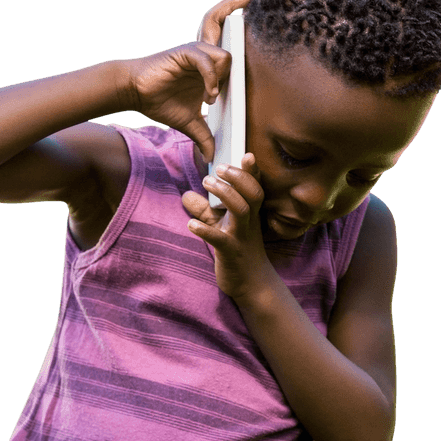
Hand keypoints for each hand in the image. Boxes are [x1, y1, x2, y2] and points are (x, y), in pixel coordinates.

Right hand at [125, 0, 251, 162]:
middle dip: (238, 75)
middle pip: (236, 57)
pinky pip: (206, 61)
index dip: (248, 60)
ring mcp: (197, 54)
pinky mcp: (186, 52)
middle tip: (223, 99)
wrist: (135, 92)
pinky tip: (208, 96)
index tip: (255, 58)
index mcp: (210, 72)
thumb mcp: (189, 124)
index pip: (235, 64)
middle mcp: (207, 60)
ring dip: (221, 81)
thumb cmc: (160, 101)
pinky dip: (210, 79)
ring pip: (225, 57)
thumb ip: (203, 136)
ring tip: (211, 99)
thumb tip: (212, 157)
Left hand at [182, 154, 275, 302]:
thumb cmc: (238, 252)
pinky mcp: (231, 253)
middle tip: (218, 169)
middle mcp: (249, 222)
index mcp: (250, 214)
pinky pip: (221, 240)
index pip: (255, 187)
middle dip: (237, 177)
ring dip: (225, 194)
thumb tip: (186, 195)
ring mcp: (241, 237)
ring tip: (206, 183)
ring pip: (241, 210)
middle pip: (252, 193)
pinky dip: (205, 230)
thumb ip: (205, 211)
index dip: (252, 172)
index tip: (246, 155)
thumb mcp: (221, 228)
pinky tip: (191, 225)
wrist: (252, 284)